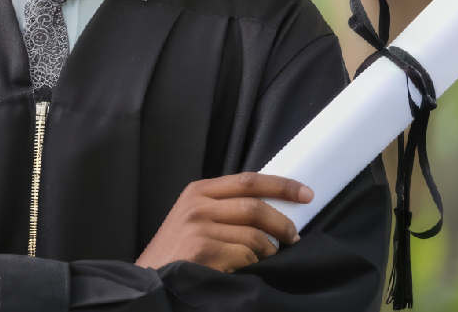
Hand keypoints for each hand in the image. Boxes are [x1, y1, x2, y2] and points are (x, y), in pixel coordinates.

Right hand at [135, 172, 312, 272]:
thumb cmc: (177, 251)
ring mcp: (199, 227)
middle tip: (293, 237)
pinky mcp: (203, 250)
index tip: (306, 193)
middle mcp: (197, 205)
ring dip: (268, 251)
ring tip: (265, 259)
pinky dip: (253, 265)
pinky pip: (246, 256)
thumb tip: (268, 209)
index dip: (281, 185)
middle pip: (255, 207)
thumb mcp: (193, 218)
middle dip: (282, 224)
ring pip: (254, 235)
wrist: (151, 277)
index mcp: (198, 191)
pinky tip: (244, 269)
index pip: (248, 180)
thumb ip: (222, 207)